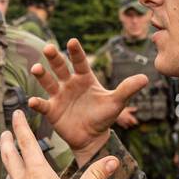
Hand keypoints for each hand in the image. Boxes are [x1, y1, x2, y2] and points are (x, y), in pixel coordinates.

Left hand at [0, 109, 118, 178]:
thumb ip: (96, 175)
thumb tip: (113, 161)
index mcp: (38, 174)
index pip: (27, 142)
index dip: (20, 126)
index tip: (15, 113)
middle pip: (9, 156)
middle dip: (6, 141)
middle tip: (4, 132)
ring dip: (11, 170)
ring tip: (15, 168)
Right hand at [27, 39, 147, 163]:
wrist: (92, 137)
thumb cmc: (104, 117)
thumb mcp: (116, 103)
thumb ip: (128, 89)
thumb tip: (146, 77)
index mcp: (85, 78)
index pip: (80, 62)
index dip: (76, 52)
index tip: (72, 41)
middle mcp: (69, 83)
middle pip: (60, 67)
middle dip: (54, 58)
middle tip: (49, 48)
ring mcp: (59, 96)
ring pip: (48, 82)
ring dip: (41, 75)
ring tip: (36, 68)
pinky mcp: (52, 110)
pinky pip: (43, 105)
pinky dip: (37, 103)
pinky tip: (32, 101)